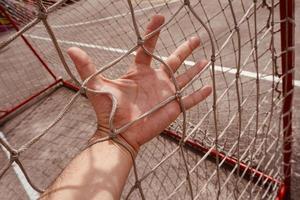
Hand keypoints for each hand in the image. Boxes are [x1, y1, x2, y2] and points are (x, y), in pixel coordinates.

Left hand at [67, 15, 210, 151]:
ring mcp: (166, 93)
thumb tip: (70, 49)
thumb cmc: (108, 111)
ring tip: (206, 59)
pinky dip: (200, 94)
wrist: (119, 134)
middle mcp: (155, 80)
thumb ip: (87, 68)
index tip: (160, 17)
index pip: (148, 48)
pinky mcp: (174, 107)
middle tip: (196, 38)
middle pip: (173, 60)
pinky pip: (190, 99)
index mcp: (140, 72)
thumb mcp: (98, 86)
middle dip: (185, 48)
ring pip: (185, 77)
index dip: (153, 33)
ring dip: (196, 69)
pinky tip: (210, 87)